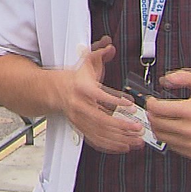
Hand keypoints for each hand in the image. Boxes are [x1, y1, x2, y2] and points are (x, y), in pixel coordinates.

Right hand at [58, 36, 146, 153]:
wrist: (53, 91)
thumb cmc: (73, 78)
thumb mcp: (85, 63)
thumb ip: (99, 54)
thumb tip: (109, 45)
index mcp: (81, 88)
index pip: (99, 96)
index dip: (115, 101)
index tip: (130, 105)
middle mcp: (79, 106)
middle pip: (101, 120)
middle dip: (121, 126)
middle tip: (137, 127)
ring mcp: (79, 119)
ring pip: (100, 133)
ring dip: (119, 139)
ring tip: (136, 140)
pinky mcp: (81, 128)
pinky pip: (96, 141)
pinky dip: (110, 146)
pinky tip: (124, 146)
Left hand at [143, 69, 190, 158]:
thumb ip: (183, 77)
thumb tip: (166, 79)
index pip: (158, 109)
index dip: (151, 103)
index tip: (152, 100)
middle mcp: (190, 129)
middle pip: (157, 123)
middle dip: (152, 114)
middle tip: (155, 109)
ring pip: (161, 136)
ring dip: (158, 126)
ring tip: (162, 119)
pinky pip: (171, 146)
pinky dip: (169, 137)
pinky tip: (173, 129)